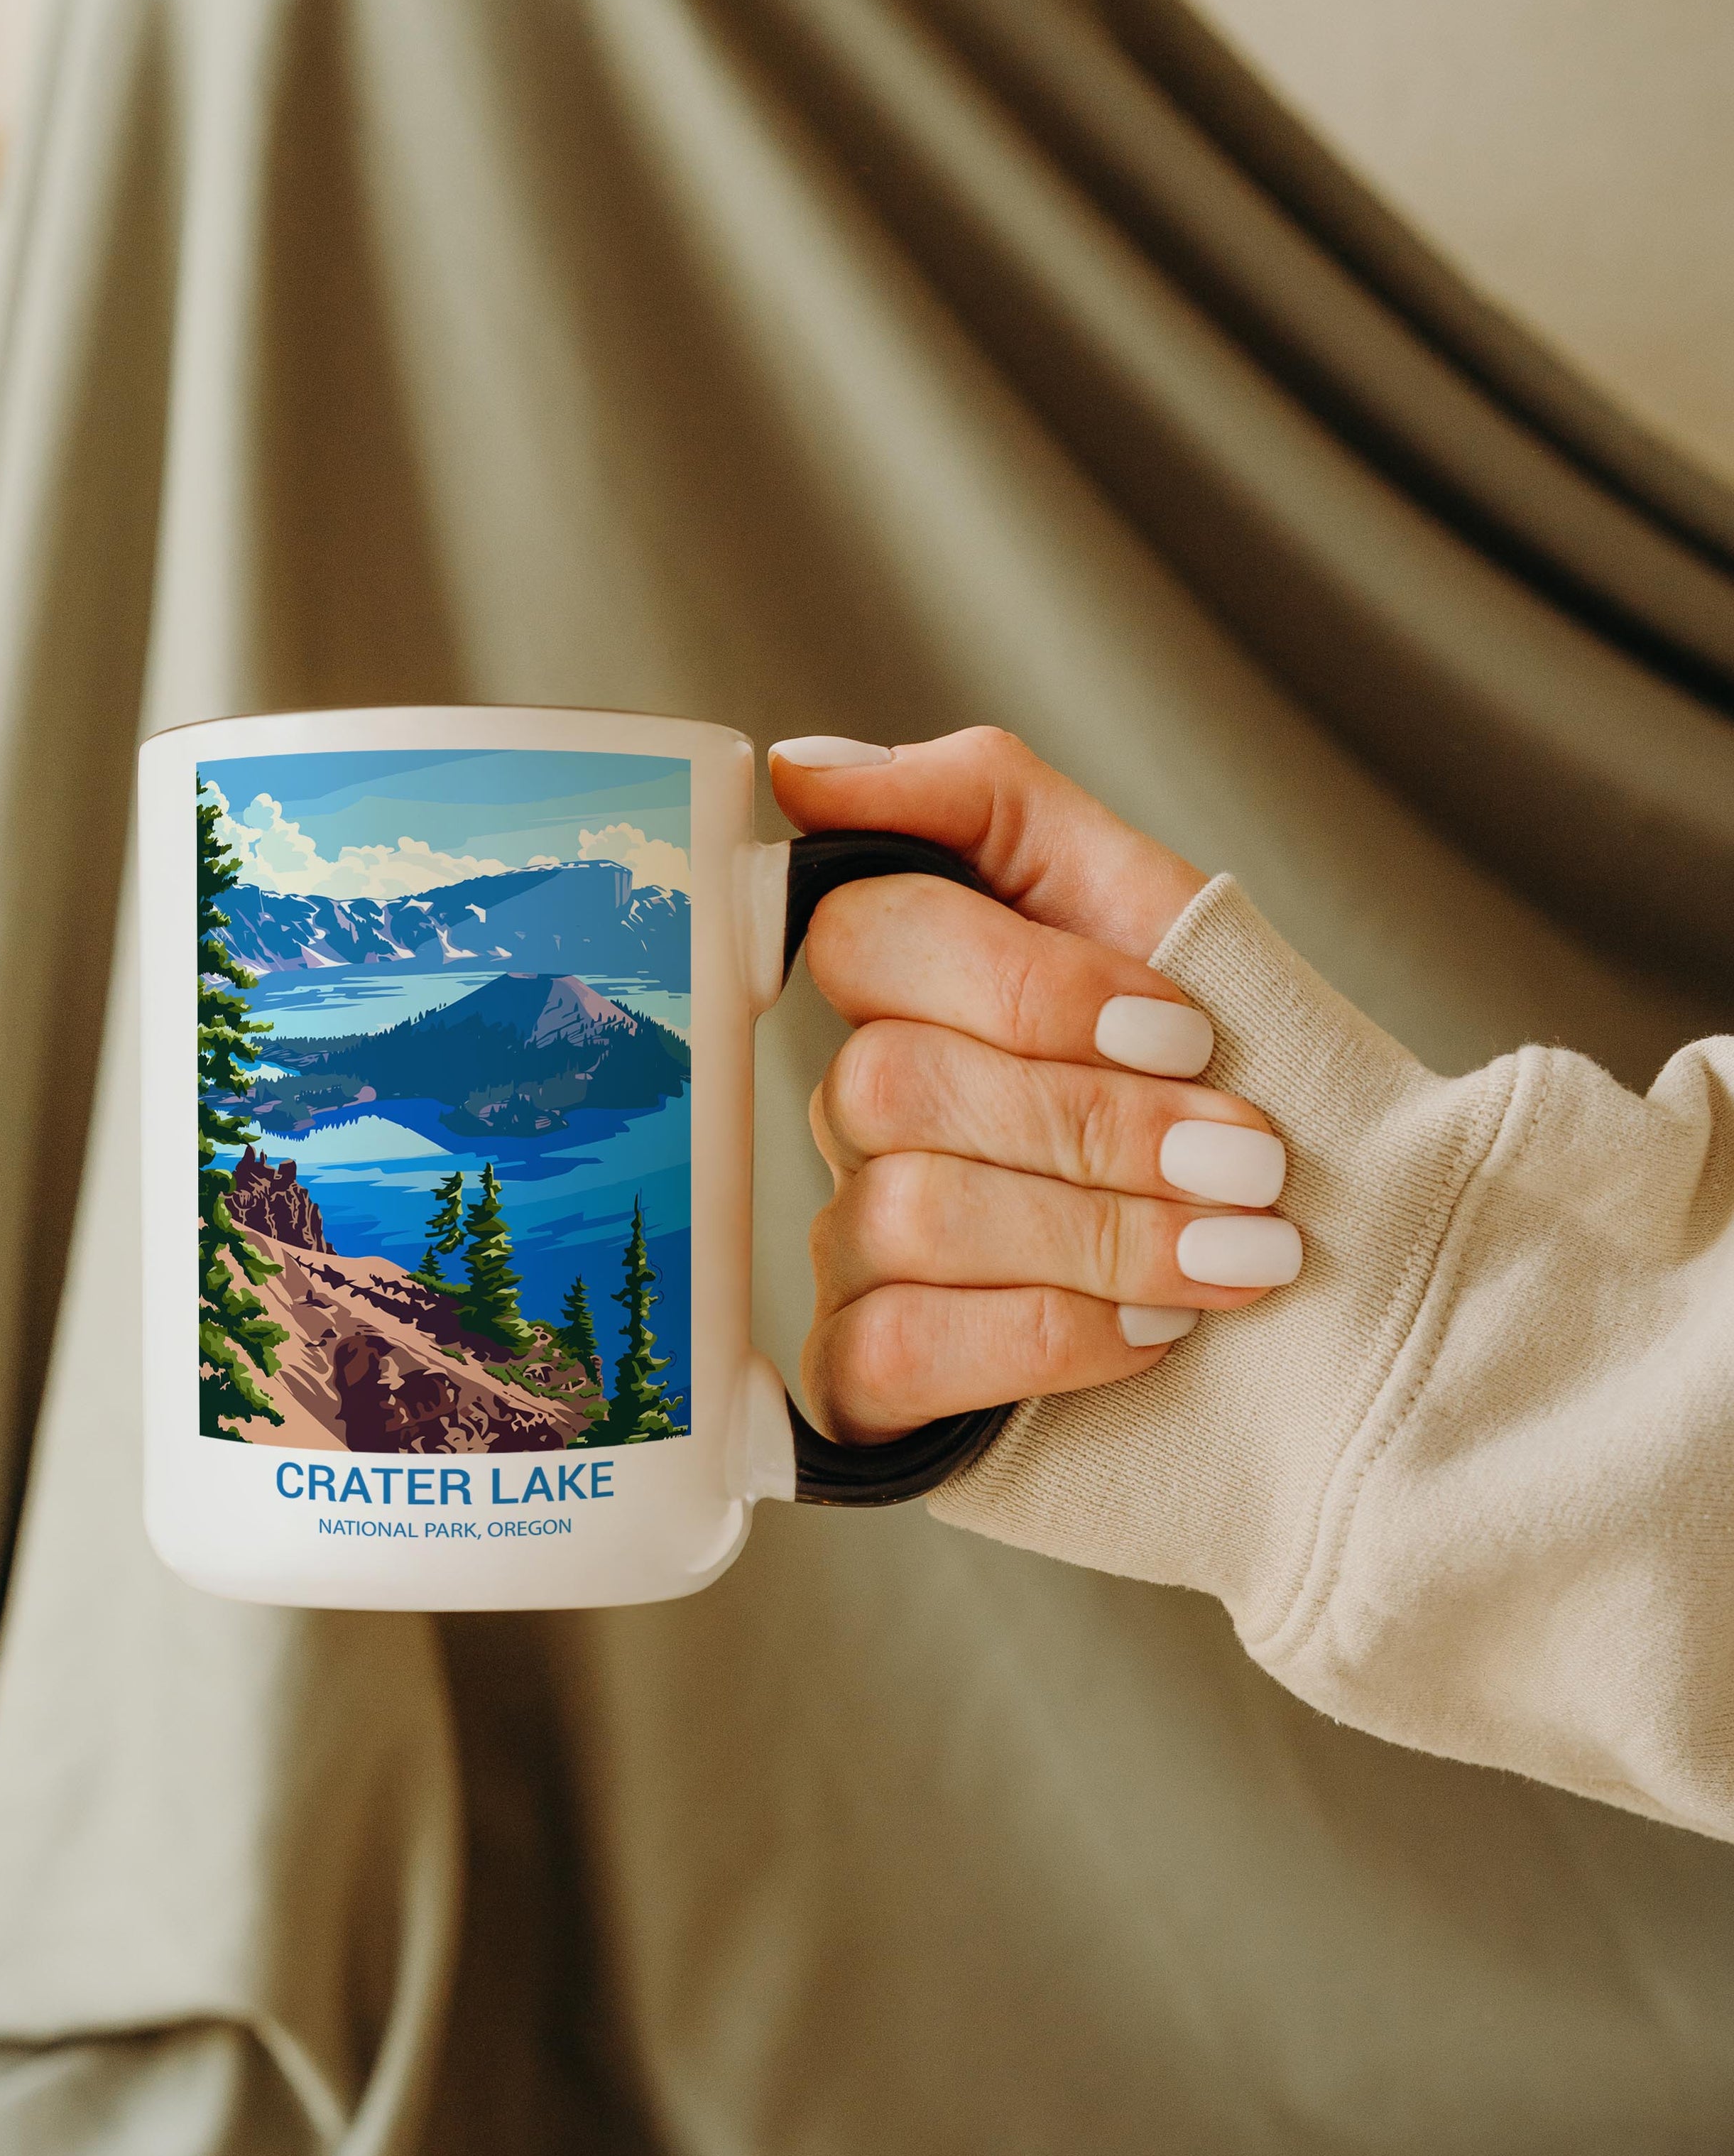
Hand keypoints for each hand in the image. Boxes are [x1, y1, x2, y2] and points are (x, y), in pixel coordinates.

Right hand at [769, 726, 1299, 1441]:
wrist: (1352, 1302)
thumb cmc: (1248, 1096)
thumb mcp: (1161, 919)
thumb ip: (989, 806)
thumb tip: (804, 772)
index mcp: (916, 992)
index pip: (867, 936)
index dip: (1033, 986)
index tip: (1190, 1030)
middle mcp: (864, 1118)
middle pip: (889, 1085)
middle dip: (1099, 1125)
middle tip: (1246, 1159)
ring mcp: (852, 1250)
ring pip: (904, 1214)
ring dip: (1102, 1235)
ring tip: (1238, 1256)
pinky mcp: (865, 1383)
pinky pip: (891, 1350)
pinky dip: (1045, 1338)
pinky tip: (1152, 1338)